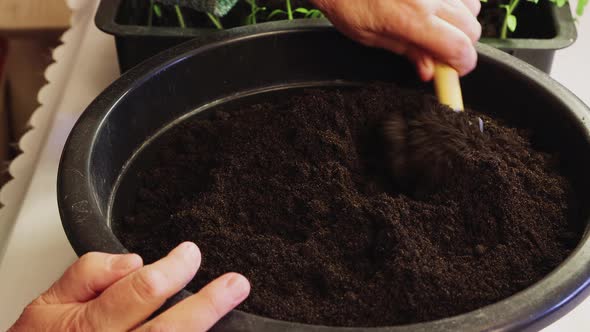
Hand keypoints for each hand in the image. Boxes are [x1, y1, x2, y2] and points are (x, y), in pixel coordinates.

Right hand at [8, 242, 249, 330]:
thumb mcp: (47, 302)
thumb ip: (88, 274)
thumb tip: (131, 261)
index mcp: (88, 326)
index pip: (141, 291)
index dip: (173, 270)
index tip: (190, 254)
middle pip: (167, 330)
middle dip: (206, 306)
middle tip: (234, 285)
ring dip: (202, 327)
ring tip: (230, 306)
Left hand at [310, 0, 481, 80]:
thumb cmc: (348, 2)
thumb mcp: (372, 37)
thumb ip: (408, 52)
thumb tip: (429, 70)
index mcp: (413, 18)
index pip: (459, 48)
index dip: (462, 65)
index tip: (454, 70)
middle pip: (472, 28)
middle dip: (461, 45)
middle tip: (440, 51)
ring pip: (472, 7)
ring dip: (460, 21)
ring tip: (434, 24)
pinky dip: (454, 1)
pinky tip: (433, 6)